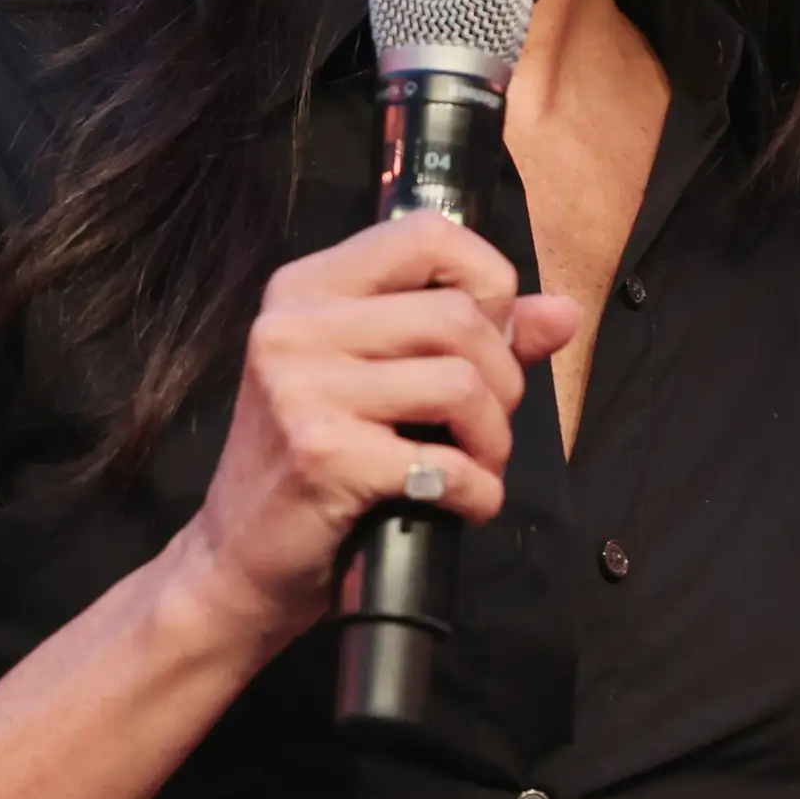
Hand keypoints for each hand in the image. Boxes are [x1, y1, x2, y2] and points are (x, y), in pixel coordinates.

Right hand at [161, 209, 580, 649]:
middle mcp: (295, 326)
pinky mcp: (322, 454)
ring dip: (493, 440)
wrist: (237, 563)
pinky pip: (446, 462)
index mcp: (308, 288)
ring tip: (476, 468)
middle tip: (486, 429)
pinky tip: (462, 504)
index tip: (492, 338)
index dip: (487, 280)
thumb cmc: (315, 464)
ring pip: (461, 384)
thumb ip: (475, 338)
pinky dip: (477, 491)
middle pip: (459, 316)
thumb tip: (562, 311)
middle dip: (503, 381)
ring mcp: (302, 388)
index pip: (426, 235)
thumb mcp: (381, 381)